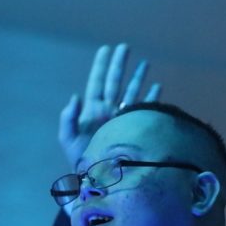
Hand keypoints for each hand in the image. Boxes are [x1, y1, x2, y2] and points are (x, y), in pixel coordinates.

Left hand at [58, 43, 160, 167]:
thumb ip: (68, 118)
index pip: (97, 82)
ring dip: (138, 78)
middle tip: (125, 47)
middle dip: (120, 64)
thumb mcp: (68, 139)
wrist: (97, 179)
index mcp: (92, 110)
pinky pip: (144, 110)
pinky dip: (151, 99)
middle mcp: (108, 111)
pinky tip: (157, 88)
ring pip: (131, 93)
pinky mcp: (133, 128)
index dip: (101, 66)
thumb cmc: (80, 161)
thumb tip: (75, 96)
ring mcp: (121, 118)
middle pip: (115, 82)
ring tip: (145, 63)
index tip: (106, 49)